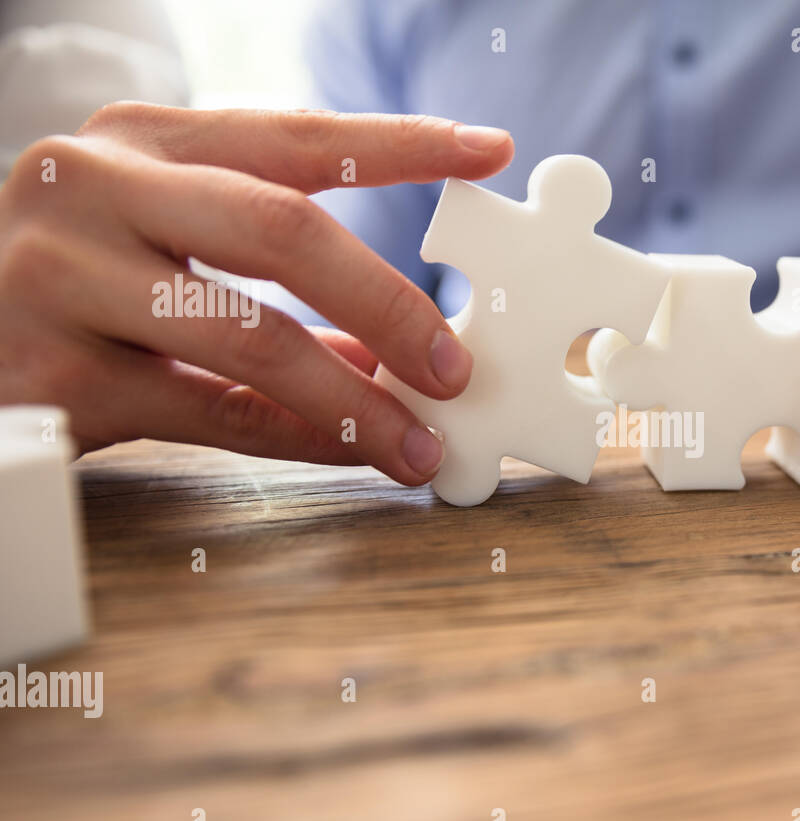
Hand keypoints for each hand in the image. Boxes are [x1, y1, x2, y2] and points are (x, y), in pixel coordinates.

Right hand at [0, 103, 513, 483]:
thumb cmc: (74, 279)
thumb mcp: (159, 237)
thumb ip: (266, 271)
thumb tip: (391, 343)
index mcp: (140, 140)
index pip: (294, 134)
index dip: (400, 144)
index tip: (486, 149)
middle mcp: (97, 188)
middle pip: (281, 230)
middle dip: (389, 301)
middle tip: (456, 364)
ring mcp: (65, 277)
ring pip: (250, 335)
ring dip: (355, 398)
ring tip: (419, 441)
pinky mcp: (56, 373)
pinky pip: (212, 413)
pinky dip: (298, 436)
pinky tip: (352, 451)